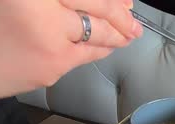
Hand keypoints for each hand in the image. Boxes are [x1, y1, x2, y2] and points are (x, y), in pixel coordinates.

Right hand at [0, 0, 142, 97]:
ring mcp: (50, 40)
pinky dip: (103, 48)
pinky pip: (88, 55)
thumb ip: (53, 0)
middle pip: (99, 8)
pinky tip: (110, 46)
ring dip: (119, 32)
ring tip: (131, 31)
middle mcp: (42, 11)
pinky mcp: (53, 66)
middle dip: (121, 13)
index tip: (125, 1)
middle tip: (132, 14)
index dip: (112, 0)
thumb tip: (97, 2)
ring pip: (99, 33)